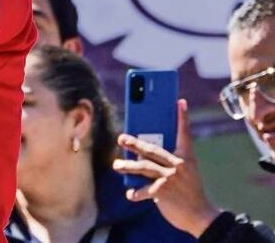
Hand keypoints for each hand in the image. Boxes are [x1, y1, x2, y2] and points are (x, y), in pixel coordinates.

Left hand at [112, 99, 221, 236]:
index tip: (179, 101)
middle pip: (152, 149)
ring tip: (116, 166)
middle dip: (135, 144)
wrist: (201, 215)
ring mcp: (170, 179)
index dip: (182, 117)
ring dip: (127, 167)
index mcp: (185, 158)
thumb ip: (169, 160)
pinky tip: (129, 193)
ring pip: (143, 168)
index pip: (184, 134)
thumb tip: (144, 151)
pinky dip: (135, 192)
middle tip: (121, 138)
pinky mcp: (162, 193)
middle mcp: (178, 166)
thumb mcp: (186, 172)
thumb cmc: (189, 190)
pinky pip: (143, 190)